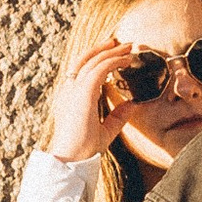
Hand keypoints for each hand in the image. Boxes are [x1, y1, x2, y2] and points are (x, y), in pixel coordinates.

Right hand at [46, 38, 140, 163]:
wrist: (72, 160)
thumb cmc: (85, 149)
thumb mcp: (106, 130)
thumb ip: (118, 116)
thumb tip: (133, 104)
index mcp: (70, 97)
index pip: (80, 69)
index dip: (95, 57)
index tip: (112, 52)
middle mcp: (69, 90)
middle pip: (83, 59)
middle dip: (102, 48)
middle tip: (120, 42)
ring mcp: (73, 90)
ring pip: (92, 61)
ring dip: (111, 52)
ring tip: (128, 47)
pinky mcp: (82, 93)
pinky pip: (99, 69)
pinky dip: (113, 62)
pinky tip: (125, 61)